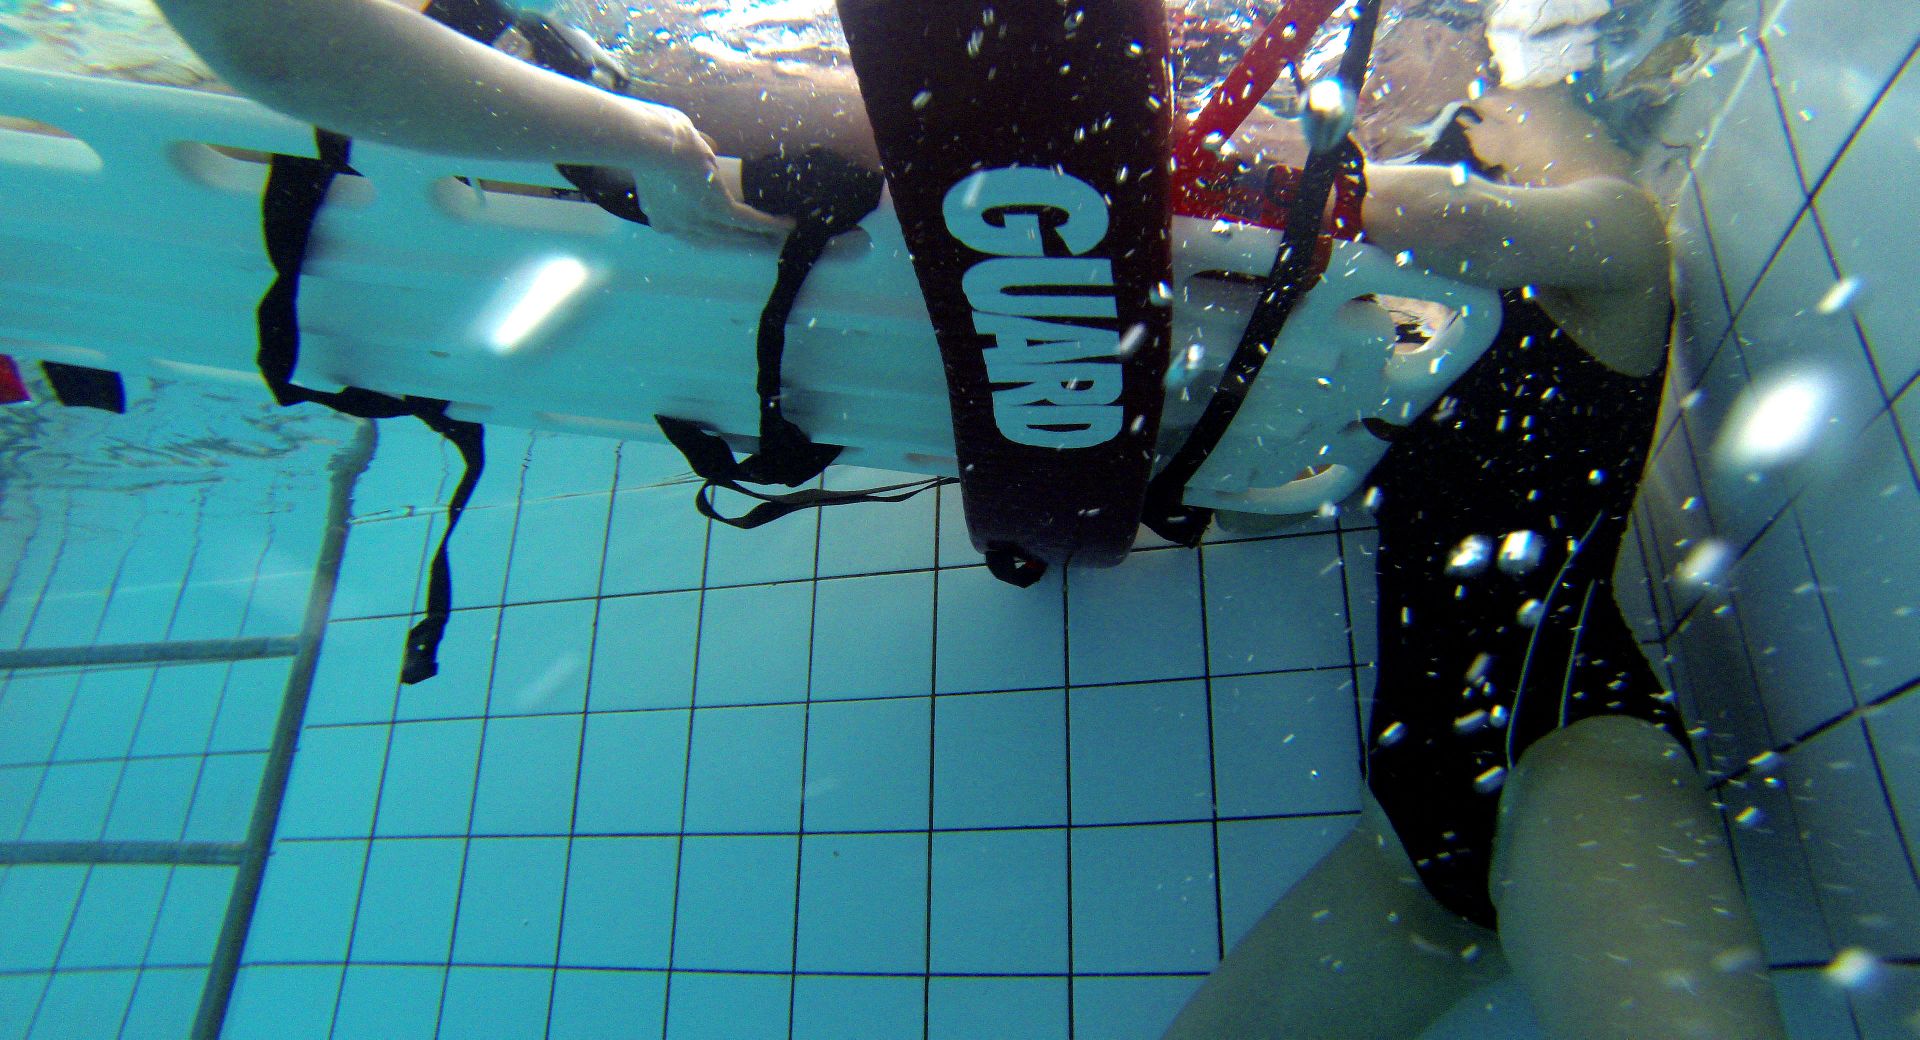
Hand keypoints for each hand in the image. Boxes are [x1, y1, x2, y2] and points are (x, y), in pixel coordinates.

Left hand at [635, 105, 793, 242]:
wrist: (650, 143)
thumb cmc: (651, 139)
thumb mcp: (669, 149)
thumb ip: (687, 148)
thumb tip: (709, 146)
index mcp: (658, 211)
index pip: (686, 226)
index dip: (706, 226)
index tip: (720, 223)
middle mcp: (676, 224)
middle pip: (712, 236)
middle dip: (735, 239)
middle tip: (755, 241)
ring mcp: (696, 219)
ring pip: (731, 232)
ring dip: (756, 235)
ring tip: (775, 237)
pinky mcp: (717, 209)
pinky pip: (747, 220)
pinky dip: (768, 223)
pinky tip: (786, 224)